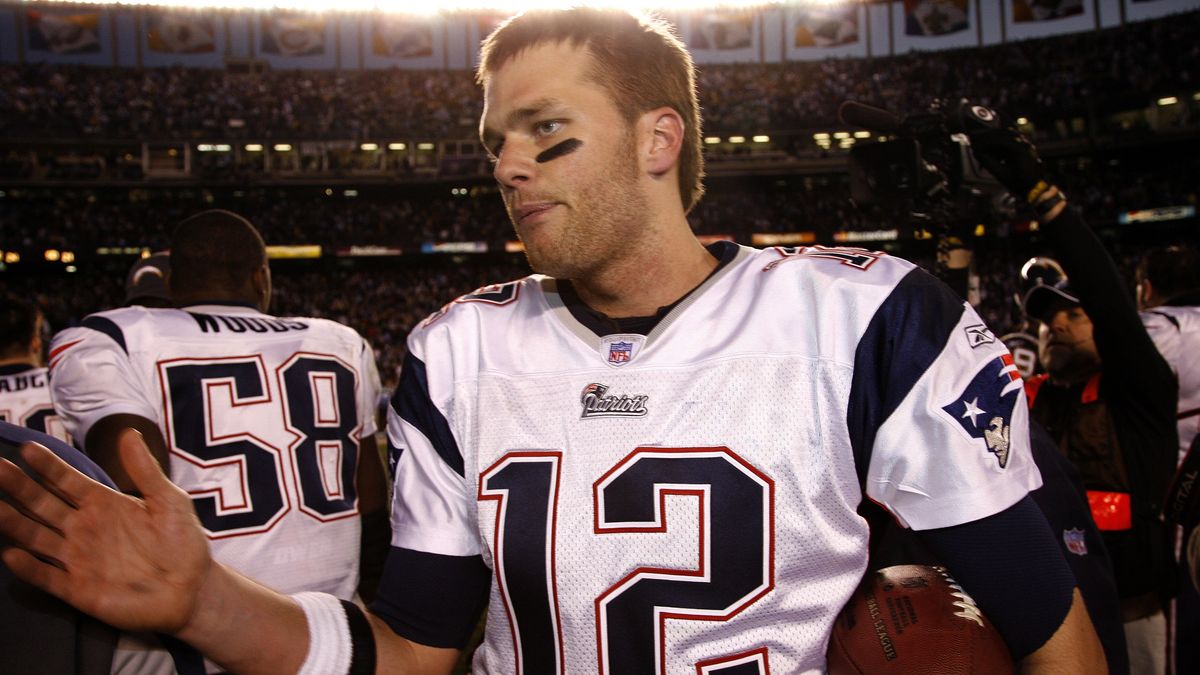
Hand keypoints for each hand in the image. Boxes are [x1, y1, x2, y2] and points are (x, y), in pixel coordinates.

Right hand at [0, 429, 210, 632]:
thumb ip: (146, 470)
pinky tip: (11, 554)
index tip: (26, 447)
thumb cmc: (182, 541)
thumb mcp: (169, 501)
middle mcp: (82, 528)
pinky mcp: (77, 589)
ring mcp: (77, 558)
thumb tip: (129, 432)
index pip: (66, 480)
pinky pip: (46, 577)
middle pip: (41, 504)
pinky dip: (28, 567)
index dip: (47, 465)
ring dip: (12, 523)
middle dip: (18, 487)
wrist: (192, 588)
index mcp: (101, 503)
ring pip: (35, 537)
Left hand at [963, 114, 1047, 201]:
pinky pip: (1003, 141)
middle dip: (986, 130)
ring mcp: (1023, 144)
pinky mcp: (1022, 149)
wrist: (1030, 189)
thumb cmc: (1016, 180)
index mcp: (1019, 144)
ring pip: (1002, 134)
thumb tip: (975, 149)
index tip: (981, 124)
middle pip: (1003, 129)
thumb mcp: (998, 168)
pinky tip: (981, 146)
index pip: (1007, 128)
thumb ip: (987, 158)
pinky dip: (990, 142)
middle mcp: (1022, 142)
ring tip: (973, 139)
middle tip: (970, 134)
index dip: (996, 123)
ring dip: (986, 136)